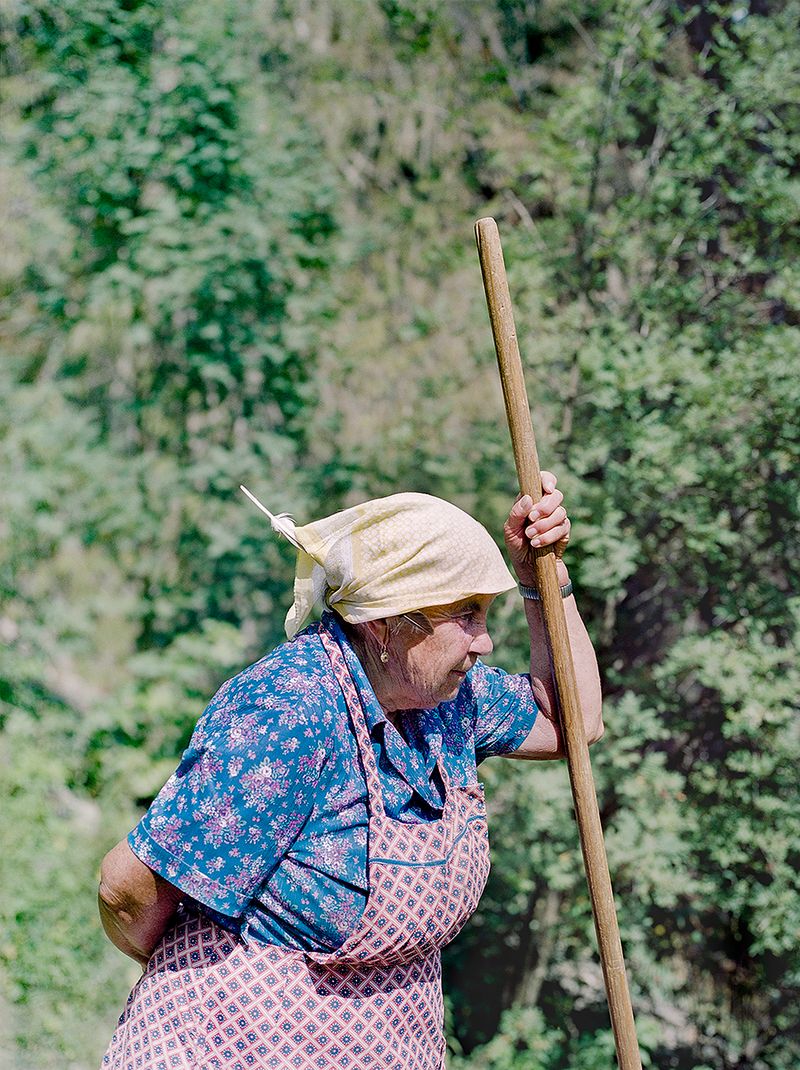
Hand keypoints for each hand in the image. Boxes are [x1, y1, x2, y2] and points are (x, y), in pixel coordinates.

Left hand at [503, 471, 570, 586]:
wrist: (529, 572)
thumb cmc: (518, 548)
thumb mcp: (510, 531)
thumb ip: (516, 513)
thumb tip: (527, 498)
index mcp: (531, 501)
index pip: (543, 481)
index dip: (547, 480)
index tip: (546, 489)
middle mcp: (546, 508)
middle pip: (556, 495)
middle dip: (544, 506)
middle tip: (531, 518)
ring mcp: (557, 520)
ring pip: (560, 512)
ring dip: (543, 525)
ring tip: (530, 536)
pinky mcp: (564, 533)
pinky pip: (562, 528)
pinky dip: (548, 536)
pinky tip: (537, 544)